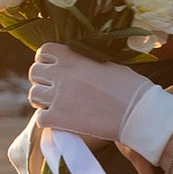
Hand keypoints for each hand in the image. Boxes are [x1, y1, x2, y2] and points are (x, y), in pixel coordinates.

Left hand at [27, 47, 150, 144]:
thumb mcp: (106, 64)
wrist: (138, 112)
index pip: (43, 52)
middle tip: (55, 90)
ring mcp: (58, 96)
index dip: (46, 61)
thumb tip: (74, 67)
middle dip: (43, 81)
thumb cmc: (130, 87)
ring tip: (57, 106)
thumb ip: (84, 63)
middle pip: (34, 73)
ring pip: (33, 95)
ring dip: (43, 101)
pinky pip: (40, 118)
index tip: (54, 69)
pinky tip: (62, 121)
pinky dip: (48, 121)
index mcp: (73, 56)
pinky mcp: (59, 118)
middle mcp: (61, 73)